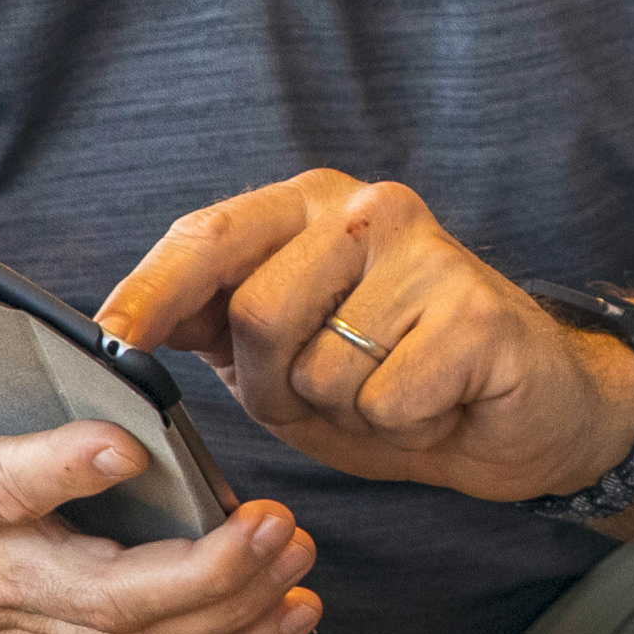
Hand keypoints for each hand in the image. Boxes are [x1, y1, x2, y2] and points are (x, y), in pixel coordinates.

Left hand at [99, 170, 633, 505]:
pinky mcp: (476, 313)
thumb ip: (216, 327)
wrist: (524, 413)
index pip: (209, 235)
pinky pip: (385, 400)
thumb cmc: (394, 380)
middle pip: (258, 313)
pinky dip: (401, 426)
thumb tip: (119, 327)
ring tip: (389, 394)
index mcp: (308, 207)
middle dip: (275, 384)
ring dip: (343, 411)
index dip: (152, 290)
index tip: (109, 337)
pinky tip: (436, 404)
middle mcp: (366, 209)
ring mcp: (428, 254)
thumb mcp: (285, 356)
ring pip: (321, 367)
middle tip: (330, 394)